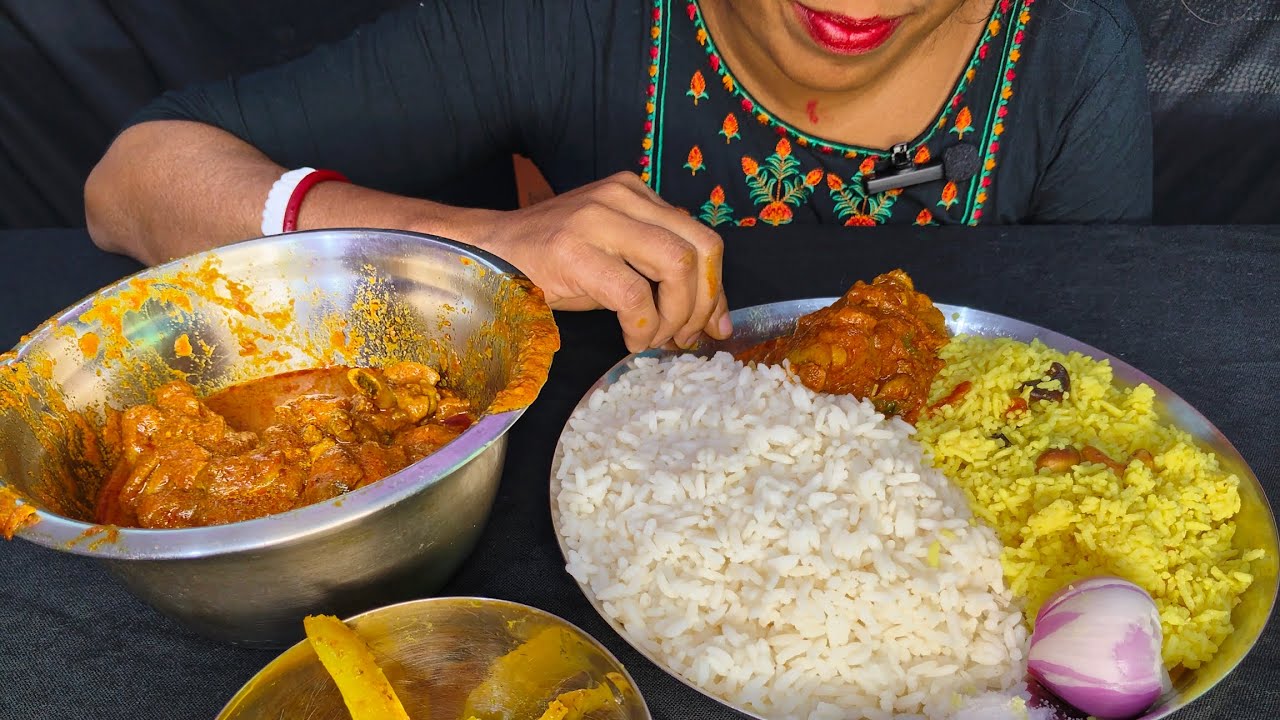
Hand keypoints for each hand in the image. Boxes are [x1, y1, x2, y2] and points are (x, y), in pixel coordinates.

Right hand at [457, 172, 731, 352]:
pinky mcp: (575, 252)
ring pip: (675, 266)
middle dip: (704, 302)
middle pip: (699, 248)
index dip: (715, 288)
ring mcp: (597, 220)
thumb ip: (658, 269)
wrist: (486, 254)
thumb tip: (710, 316)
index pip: (700, 237)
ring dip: (675, 316)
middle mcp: (622, 197)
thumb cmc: (551, 262)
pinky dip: (643, 328)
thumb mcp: (613, 253)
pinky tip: (632, 341)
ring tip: (656, 340)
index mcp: (635, 193)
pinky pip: (634, 295)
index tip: (714, 324)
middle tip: (687, 338)